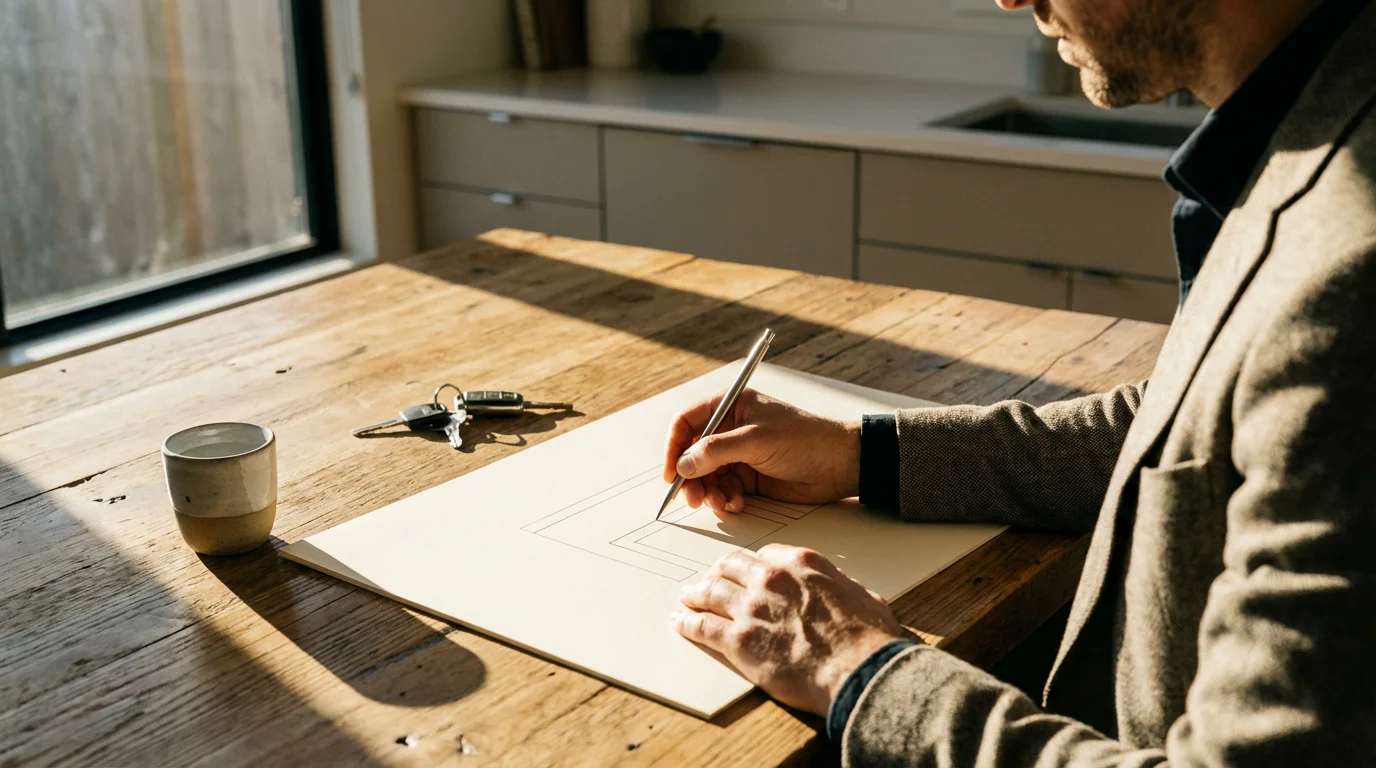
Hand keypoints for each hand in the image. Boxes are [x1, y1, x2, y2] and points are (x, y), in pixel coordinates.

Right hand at [662, 389, 860, 517]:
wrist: (839, 464)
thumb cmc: (805, 439)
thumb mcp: (757, 440)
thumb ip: (716, 451)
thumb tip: (684, 464)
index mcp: (731, 406)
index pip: (687, 422)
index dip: (675, 446)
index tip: (672, 472)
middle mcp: (731, 429)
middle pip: (693, 453)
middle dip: (691, 477)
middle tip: (693, 497)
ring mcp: (739, 454)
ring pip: (707, 476)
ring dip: (708, 492)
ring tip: (720, 502)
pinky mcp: (749, 477)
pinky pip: (724, 489)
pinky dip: (725, 499)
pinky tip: (737, 503)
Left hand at [671, 544, 910, 715]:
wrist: (859, 670)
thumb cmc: (868, 639)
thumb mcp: (862, 595)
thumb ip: (839, 585)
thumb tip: (838, 587)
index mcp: (801, 564)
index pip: (765, 555)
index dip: (752, 565)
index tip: (746, 571)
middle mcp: (771, 579)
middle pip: (731, 567)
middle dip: (718, 573)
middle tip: (710, 579)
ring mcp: (751, 608)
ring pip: (711, 592)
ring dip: (696, 594)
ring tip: (687, 597)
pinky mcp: (739, 641)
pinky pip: (703, 626)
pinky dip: (688, 623)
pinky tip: (681, 623)